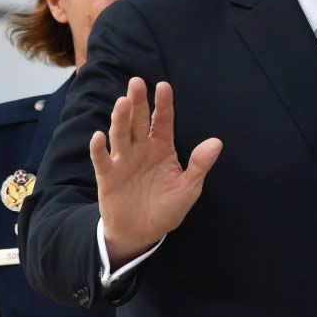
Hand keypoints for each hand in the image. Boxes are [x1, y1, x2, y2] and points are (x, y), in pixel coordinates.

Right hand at [91, 77, 222, 267]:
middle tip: (137, 83)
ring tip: (122, 102)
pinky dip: (99, 148)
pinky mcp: (107, 176)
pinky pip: (102, 160)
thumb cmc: (167, 208)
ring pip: (121, 134)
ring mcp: (123, 160)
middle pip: (138, 121)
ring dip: (120, 119)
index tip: (163, 86)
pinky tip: (99, 136)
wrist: (141, 233)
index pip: (163, 121)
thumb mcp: (188, 189)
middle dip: (138, 102)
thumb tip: (217, 142)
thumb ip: (199, 165)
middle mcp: (141, 148)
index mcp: (162, 148)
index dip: (163, 104)